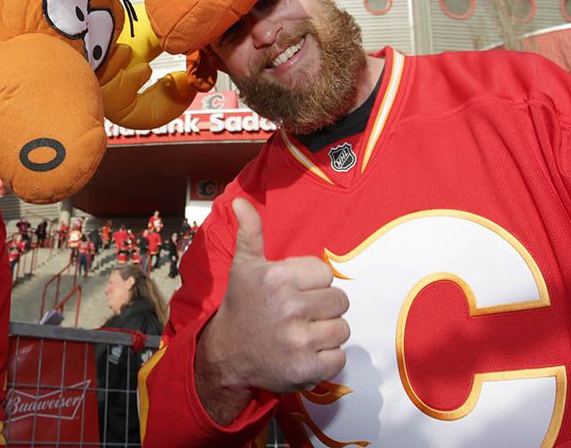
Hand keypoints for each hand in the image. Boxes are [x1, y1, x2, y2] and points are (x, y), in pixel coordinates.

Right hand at [195, 198, 349, 423]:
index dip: (313, 283)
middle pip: (339, 300)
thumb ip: (250, 232)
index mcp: (277, 278)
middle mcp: (289, 307)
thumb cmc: (242, 305)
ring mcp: (299, 340)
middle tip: (299, 314)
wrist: (227, 355)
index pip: (326, 274)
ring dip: (327, 332)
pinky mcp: (307, 369)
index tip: (294, 291)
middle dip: (323, 307)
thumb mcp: (244, 266)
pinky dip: (326, 357)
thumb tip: (240, 200)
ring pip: (343, 328)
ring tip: (302, 333)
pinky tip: (305, 352)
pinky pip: (340, 356)